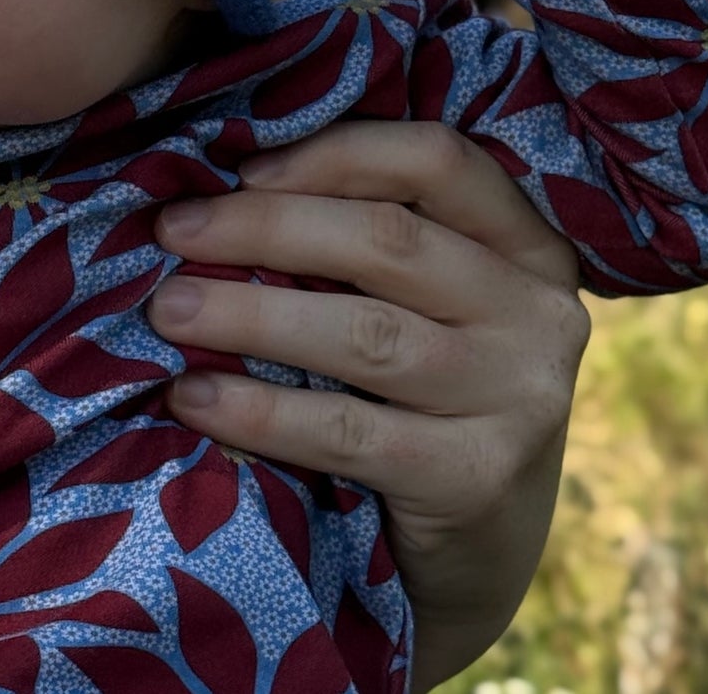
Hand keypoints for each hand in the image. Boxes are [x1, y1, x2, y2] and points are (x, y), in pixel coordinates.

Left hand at [147, 121, 589, 690]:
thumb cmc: (429, 395)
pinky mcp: (476, 479)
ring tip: (168, 309)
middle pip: (389, 240)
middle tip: (172, 231)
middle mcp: (539, 311)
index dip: (335, 154)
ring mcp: (518, 398)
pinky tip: (193, 397)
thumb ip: (371, 238)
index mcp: (528, 243)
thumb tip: (225, 182)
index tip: (241, 169)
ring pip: (364, 334)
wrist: (482, 554)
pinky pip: (346, 430)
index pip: (437, 159)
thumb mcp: (432, 303)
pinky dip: (259, 411)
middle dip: (265, 226)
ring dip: (249, 315)